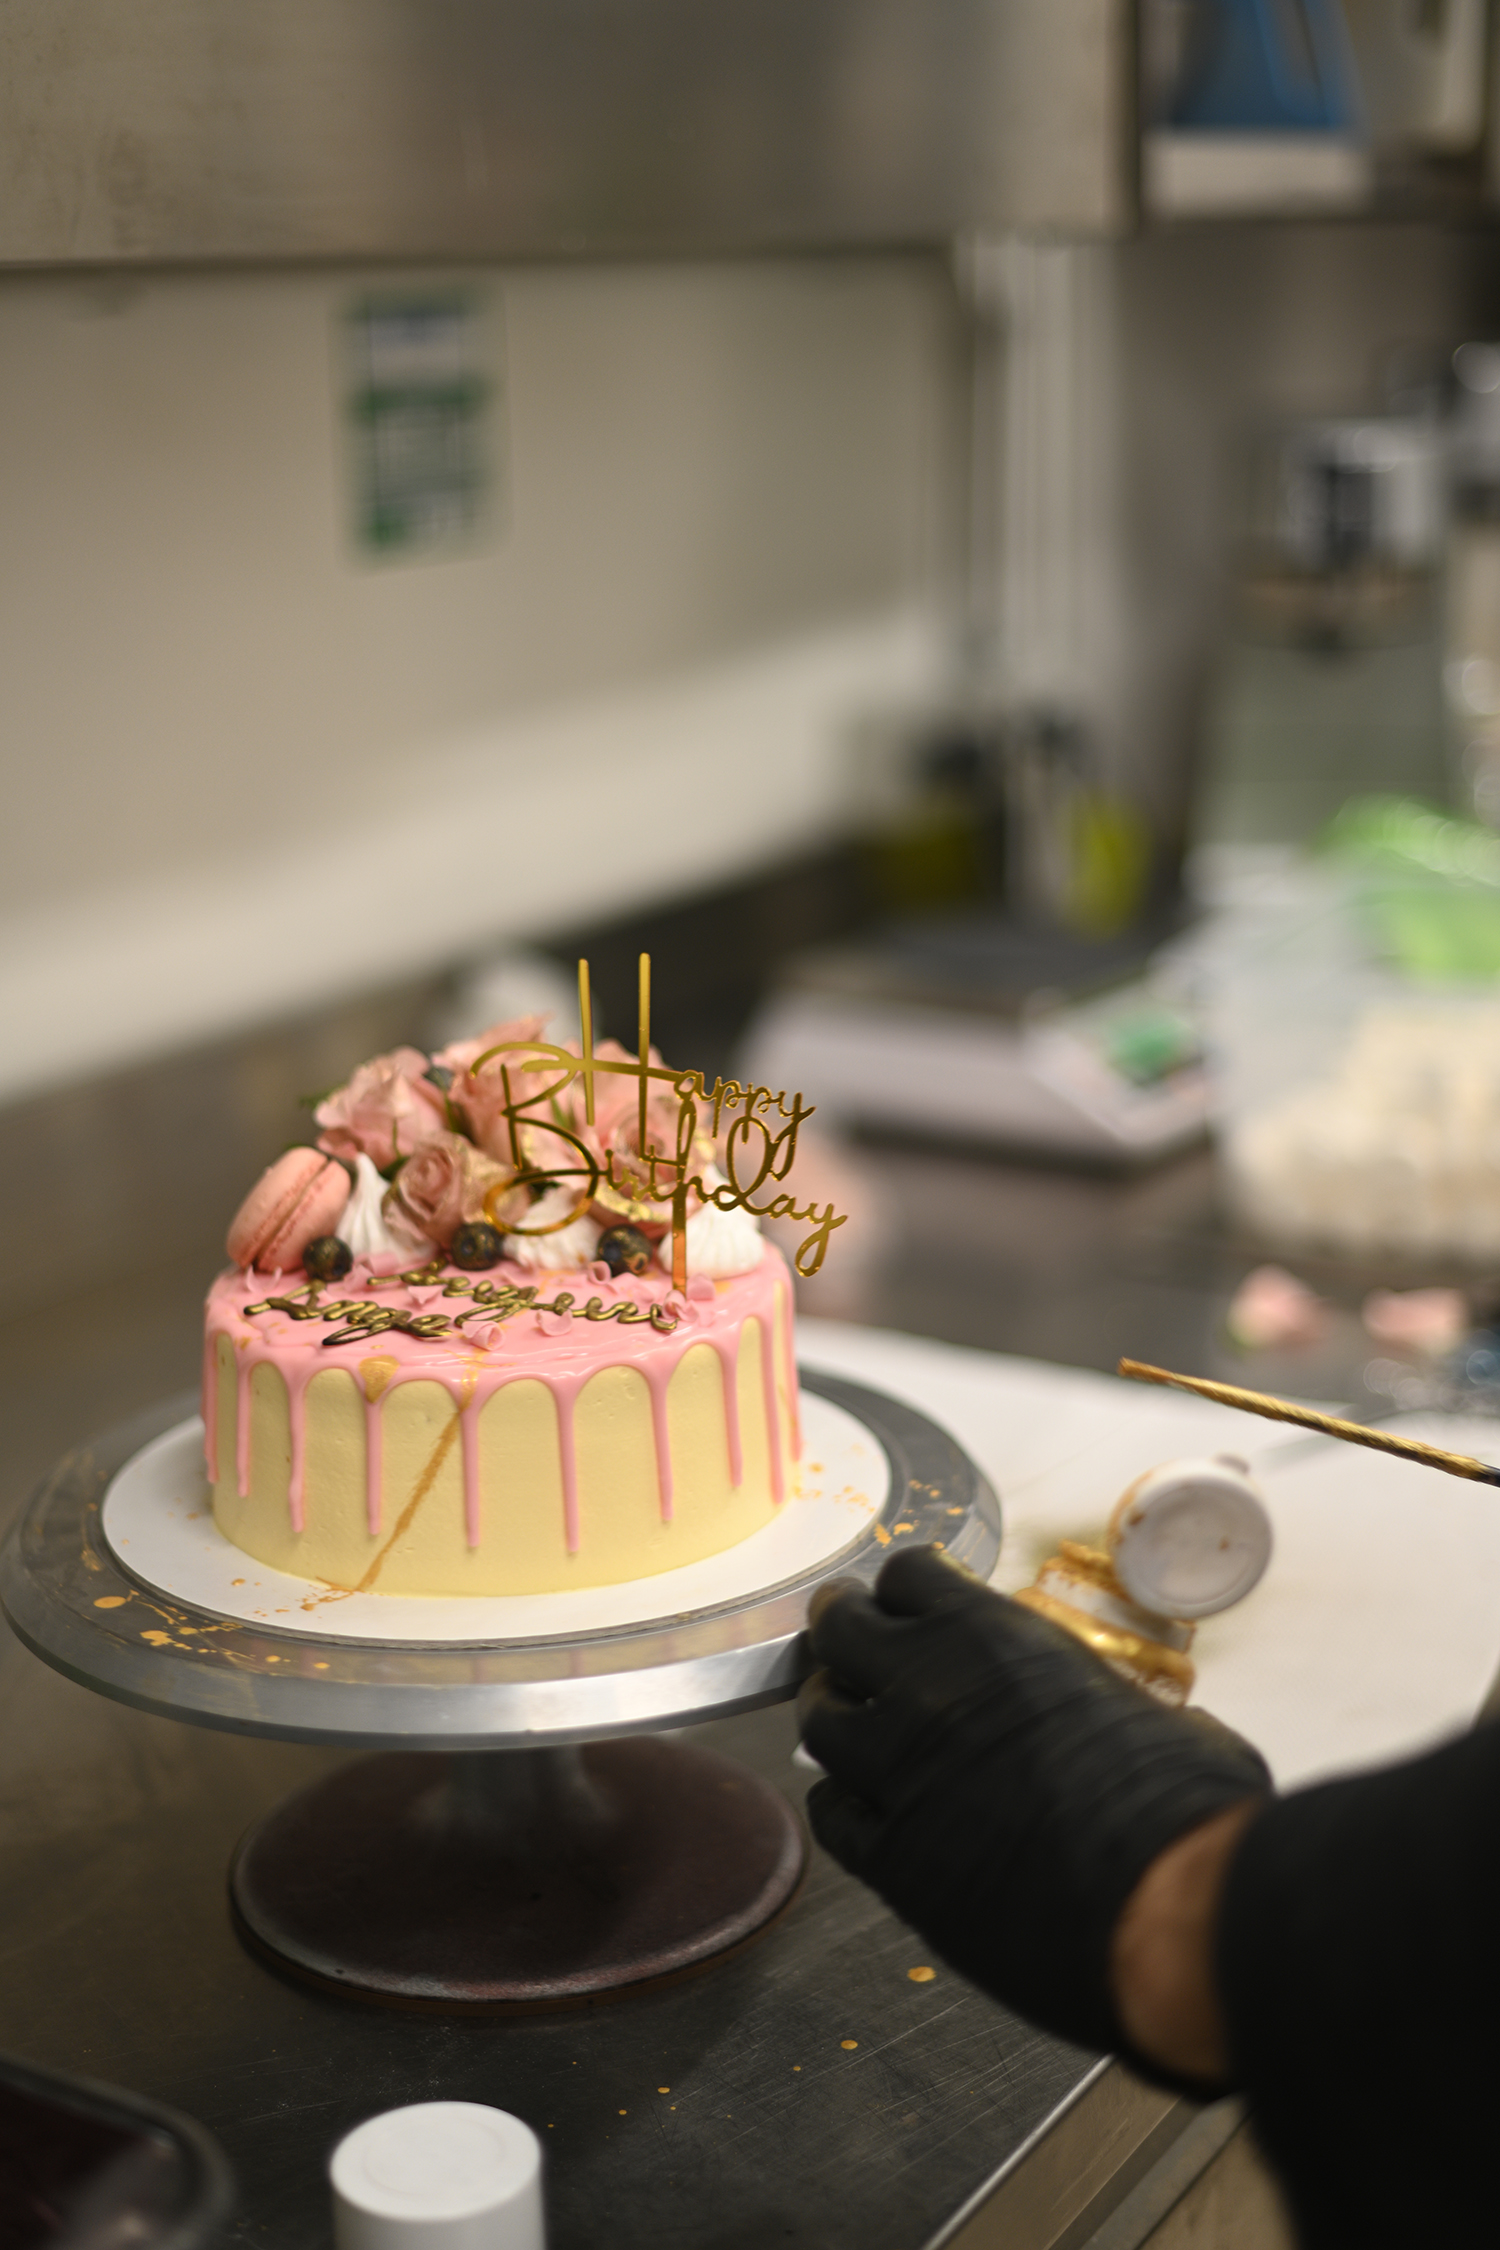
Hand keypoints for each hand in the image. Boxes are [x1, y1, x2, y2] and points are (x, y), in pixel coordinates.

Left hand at [798, 1546, 1269, 2076]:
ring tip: (845, 1719)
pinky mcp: (891, 1860)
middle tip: (846, 1637)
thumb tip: (1152, 1727)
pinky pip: (832, 1813)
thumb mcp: (1158, 1715)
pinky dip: (840, 1802)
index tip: (910, 1603)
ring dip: (830, 1712)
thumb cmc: (1181, 1810)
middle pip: (839, 1629)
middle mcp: (929, 1691)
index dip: (905, 1590)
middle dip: (841, 1628)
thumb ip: (1116, 1705)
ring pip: (819, 1718)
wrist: (1163, 1910)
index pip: (908, 1576)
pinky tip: (860, 1806)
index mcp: (994, 1639)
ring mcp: (899, 1773)